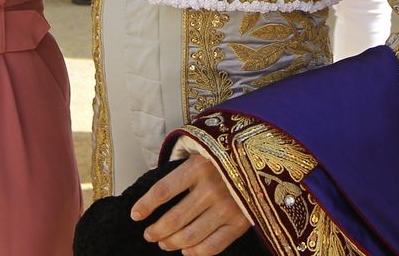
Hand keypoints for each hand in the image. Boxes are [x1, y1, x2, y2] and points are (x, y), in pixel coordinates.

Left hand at [131, 155, 250, 254]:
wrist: (263, 159)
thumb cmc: (225, 157)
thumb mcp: (202, 152)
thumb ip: (181, 169)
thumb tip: (154, 193)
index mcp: (199, 166)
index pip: (162, 191)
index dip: (145, 205)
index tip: (135, 214)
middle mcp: (212, 188)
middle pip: (174, 219)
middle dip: (156, 230)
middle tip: (149, 234)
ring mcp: (228, 207)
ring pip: (190, 236)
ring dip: (172, 243)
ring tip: (164, 242)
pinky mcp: (240, 222)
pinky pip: (212, 246)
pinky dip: (195, 252)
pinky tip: (186, 251)